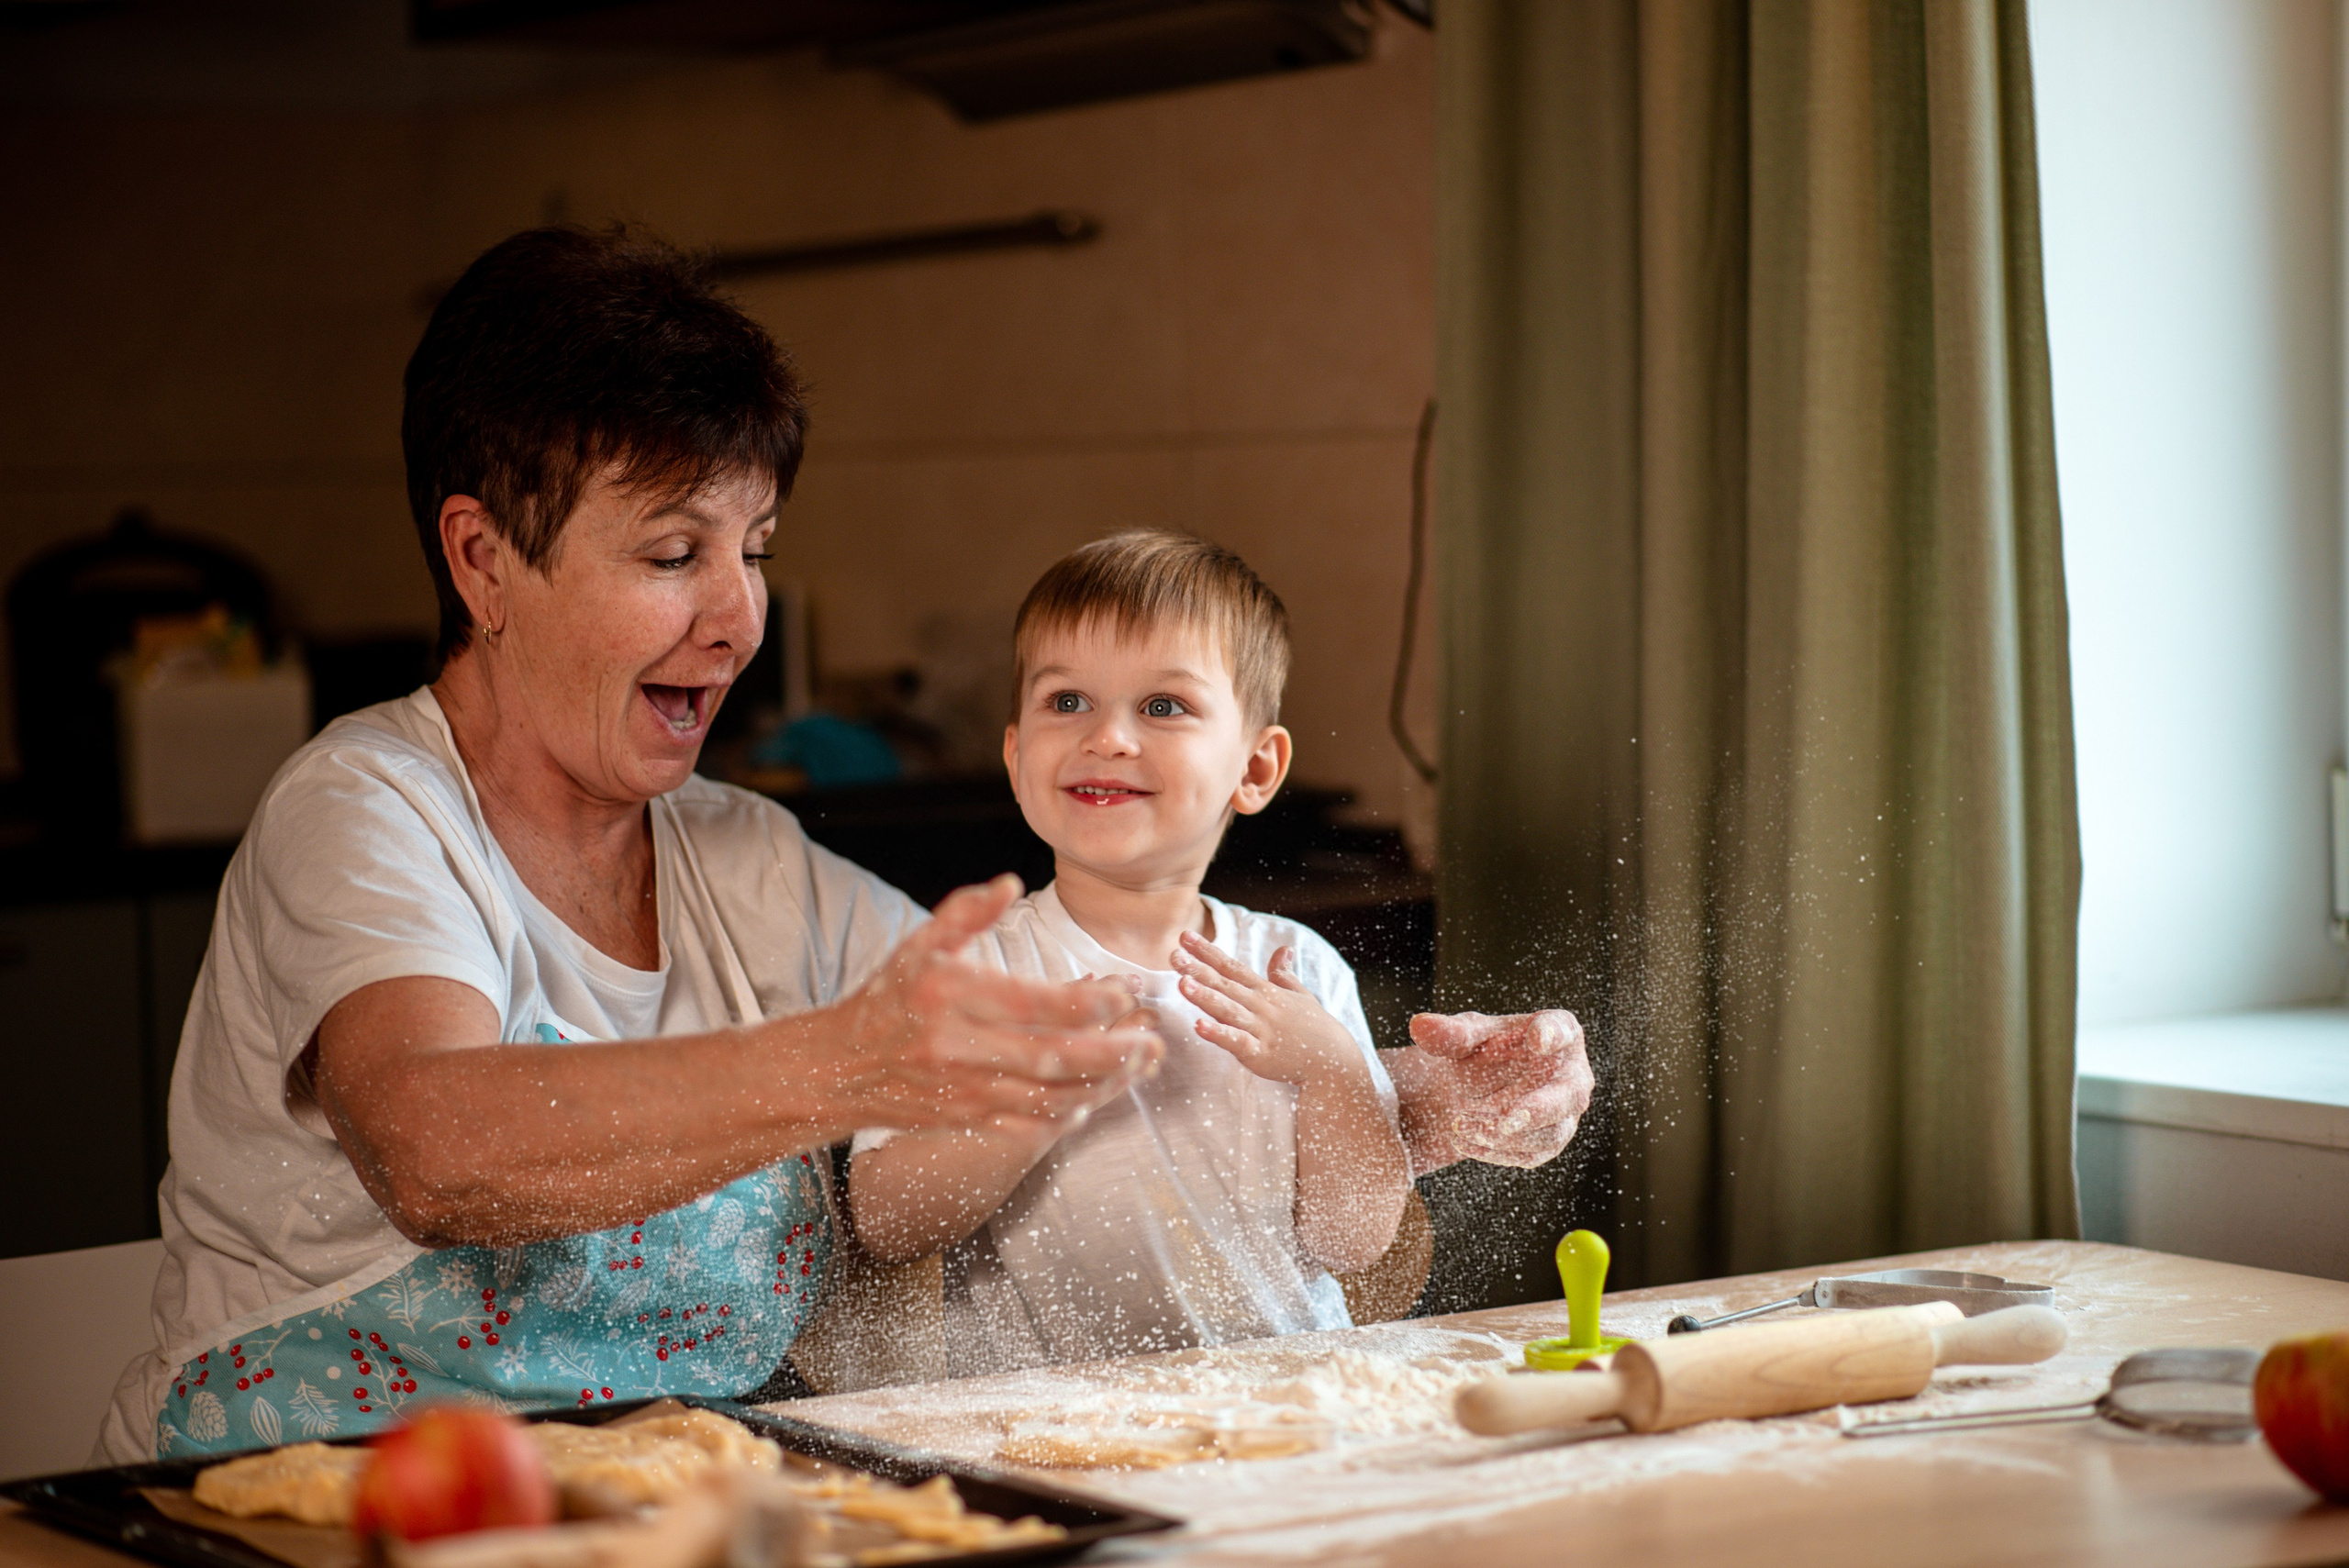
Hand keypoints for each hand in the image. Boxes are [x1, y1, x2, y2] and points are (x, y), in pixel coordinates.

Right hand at [837, 876, 1162, 1131]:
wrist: (840, 1066)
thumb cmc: (889, 997)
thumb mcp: (920, 943)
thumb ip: (967, 911)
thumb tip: (1009, 881)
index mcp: (953, 996)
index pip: (1039, 1004)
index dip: (1092, 1003)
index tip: (1123, 992)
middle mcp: (960, 1046)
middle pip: (1055, 1057)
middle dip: (1114, 1052)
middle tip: (1154, 1041)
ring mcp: (964, 1089)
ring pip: (1050, 1097)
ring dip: (1103, 1085)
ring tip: (1140, 1066)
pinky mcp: (967, 1119)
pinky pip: (1028, 1125)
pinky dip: (1068, 1114)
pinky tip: (1094, 1098)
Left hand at [1171, 931, 1363, 1088]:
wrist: (1335, 1061)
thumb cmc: (1315, 1029)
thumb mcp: (1301, 995)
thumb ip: (1284, 974)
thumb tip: (1284, 948)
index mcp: (1265, 991)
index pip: (1232, 967)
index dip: (1207, 952)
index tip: (1184, 936)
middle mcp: (1260, 1006)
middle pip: (1224, 984)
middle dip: (1198, 969)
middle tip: (1173, 955)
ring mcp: (1260, 1030)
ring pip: (1227, 1010)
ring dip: (1205, 996)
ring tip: (1183, 983)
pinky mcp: (1260, 1054)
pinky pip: (1236, 1042)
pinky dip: (1218, 1034)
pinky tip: (1199, 1026)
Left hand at [1391, 1009, 1591, 1175]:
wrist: (1478, 1084)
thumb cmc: (1485, 1048)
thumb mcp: (1467, 1035)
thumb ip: (1450, 1032)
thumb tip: (1420, 1026)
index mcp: (1559, 1033)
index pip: (1561, 1031)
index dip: (1552, 1035)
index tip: (1537, 1039)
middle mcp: (1571, 1075)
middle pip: (1568, 1095)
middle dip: (1538, 1109)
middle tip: (1506, 1120)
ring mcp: (1563, 1114)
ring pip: (1548, 1134)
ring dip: (1506, 1136)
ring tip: (1461, 1125)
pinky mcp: (1546, 1142)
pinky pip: (1528, 1155)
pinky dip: (1495, 1152)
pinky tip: (1463, 1142)